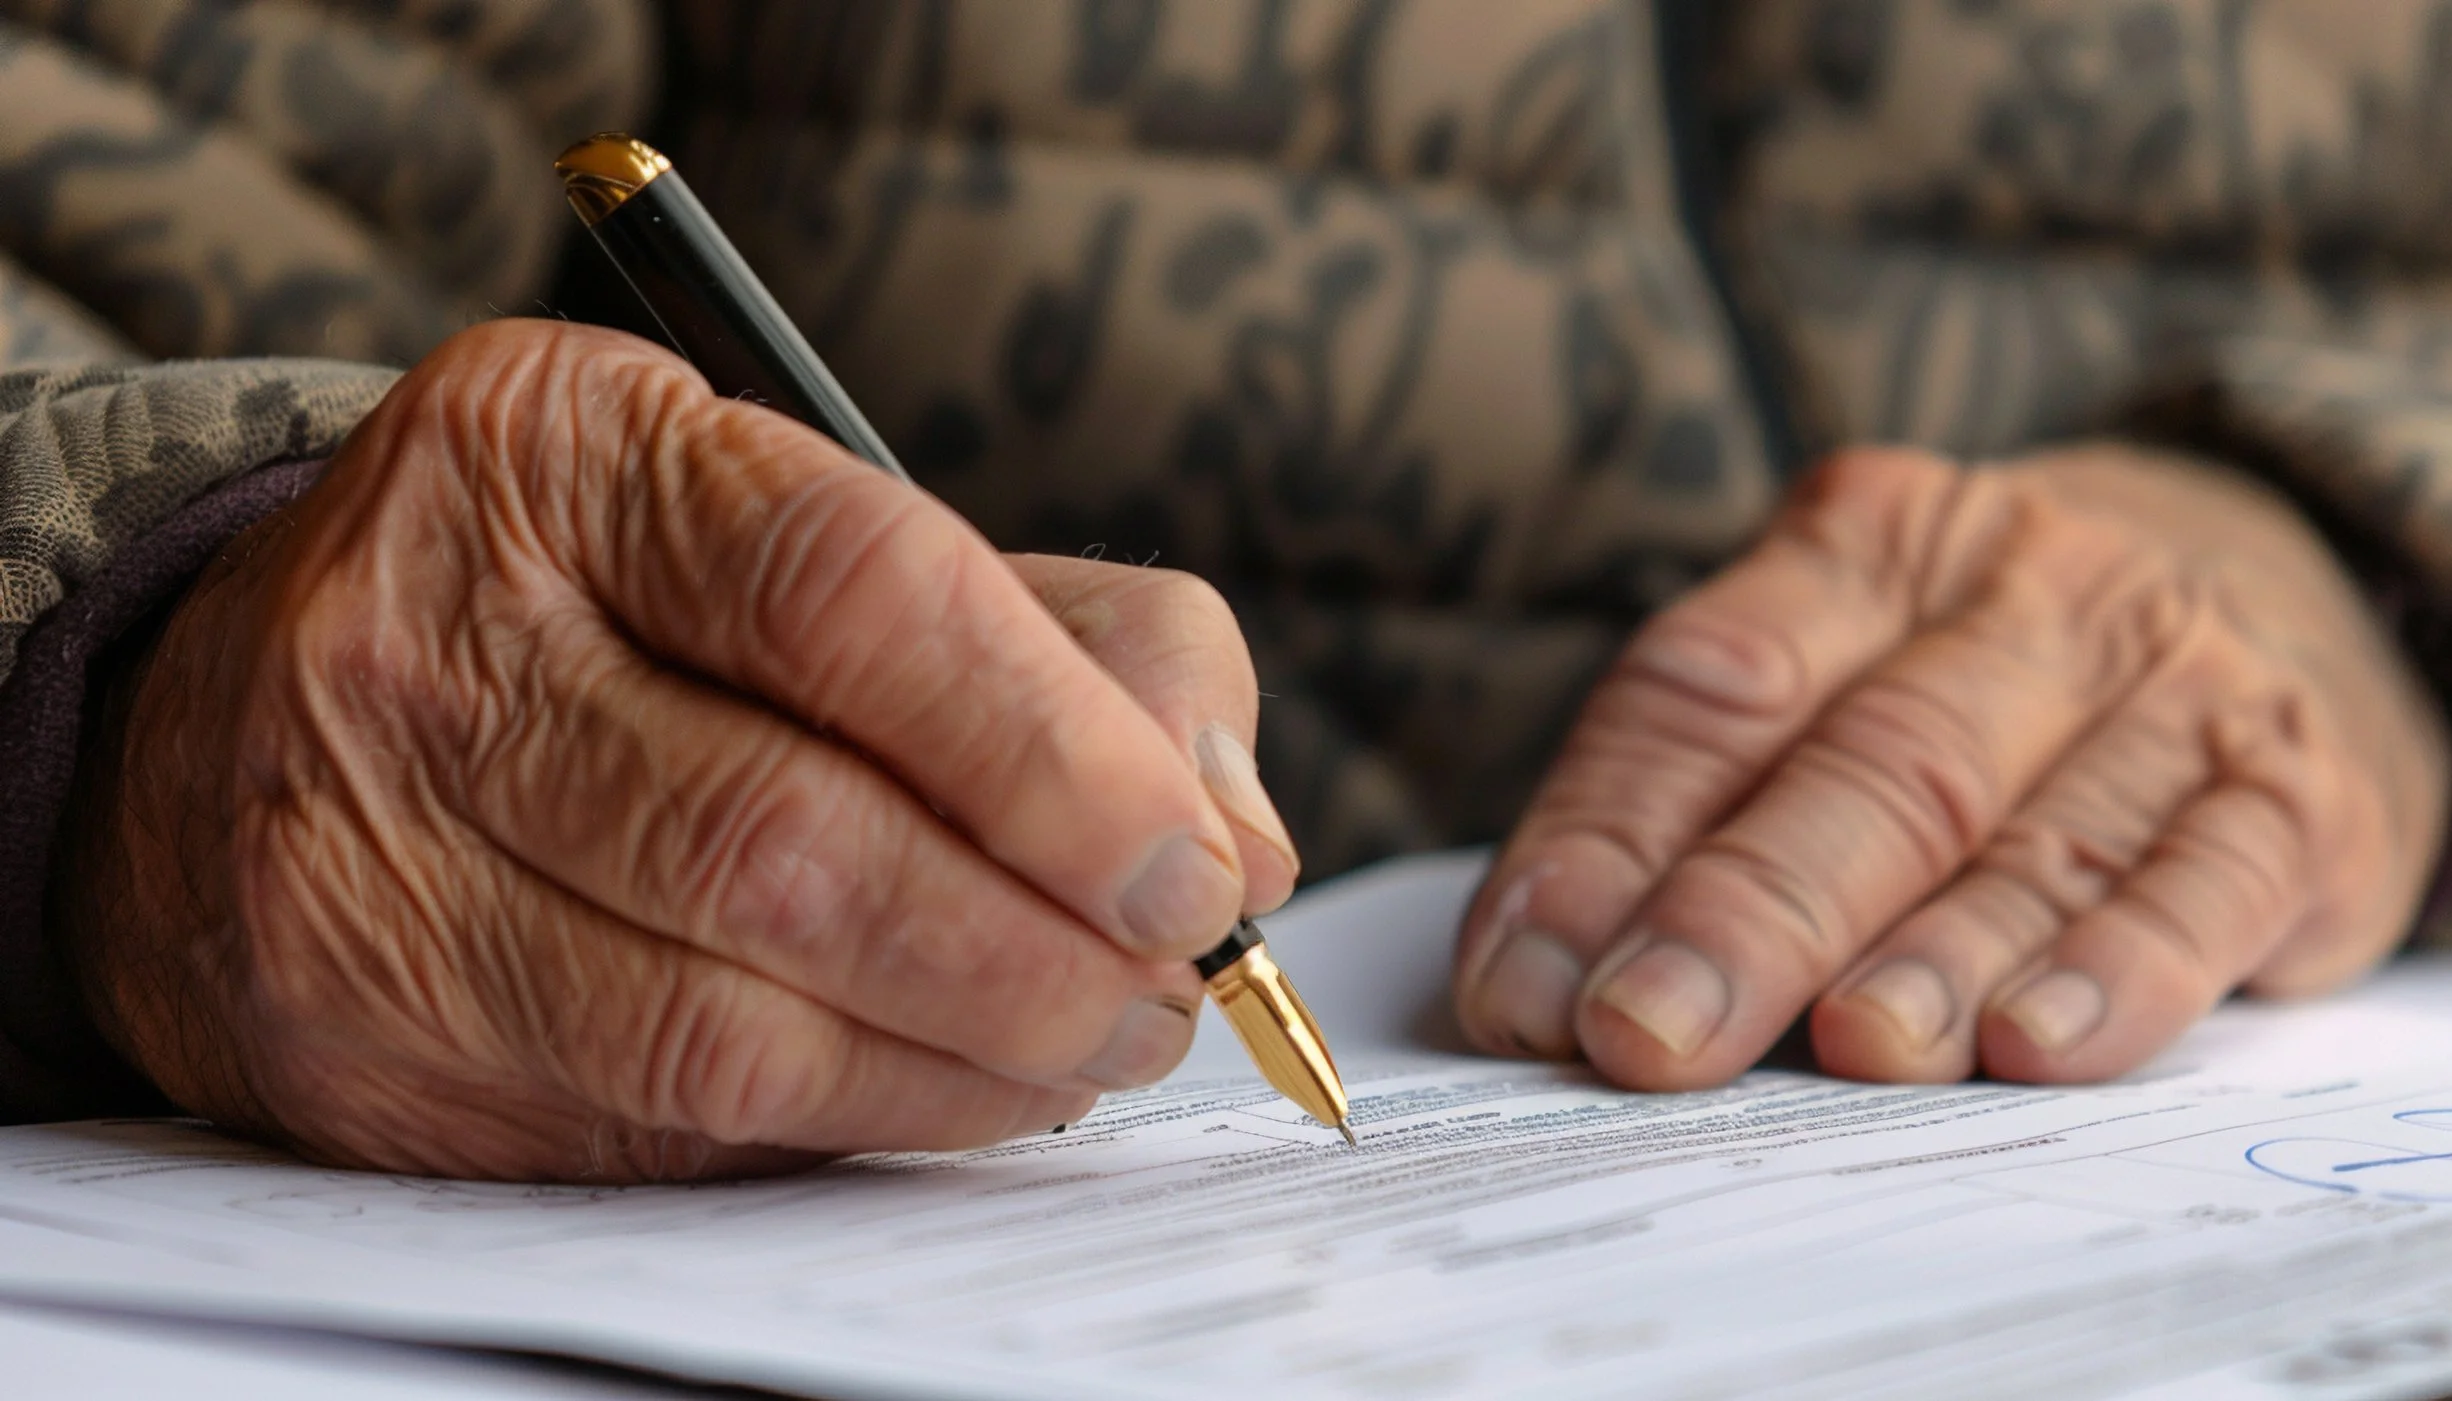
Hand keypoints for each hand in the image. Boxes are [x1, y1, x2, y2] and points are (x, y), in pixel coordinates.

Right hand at [52, 320, 1297, 1180]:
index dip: (1058, 756)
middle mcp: (431, 640)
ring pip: (725, 1025)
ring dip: (967, 1068)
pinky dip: (850, 1125)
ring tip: (1093, 1050)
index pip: (853, 597)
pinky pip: (659, 1127)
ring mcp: (368, 852)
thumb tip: (1231, 829)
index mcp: (565, 452)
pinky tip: (942, 1090)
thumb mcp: (821, 534)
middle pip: (790, 842)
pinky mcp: (360, 1036)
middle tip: (1173, 989)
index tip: (1195, 864)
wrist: (251, 717)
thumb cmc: (614, 614)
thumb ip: (1074, 643)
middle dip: (1039, 951)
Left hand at [1455, 445, 2451, 1086]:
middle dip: (1745, 914)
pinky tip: (2037, 1044)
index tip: (1525, 987)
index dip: (1605, 843)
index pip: (1710, 687)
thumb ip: (1694, 805)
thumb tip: (1536, 985)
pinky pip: (2205, 881)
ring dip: (1928, 953)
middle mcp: (2023, 584)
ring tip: (1850, 1050)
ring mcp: (2175, 678)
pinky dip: (2122, 971)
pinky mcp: (2298, 788)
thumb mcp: (1840, 673)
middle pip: (1865, 764)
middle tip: (1648, 1036)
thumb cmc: (1986, 676)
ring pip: (2031, 832)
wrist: (2288, 580)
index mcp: (1867, 538)